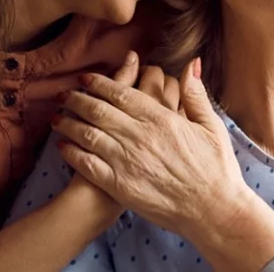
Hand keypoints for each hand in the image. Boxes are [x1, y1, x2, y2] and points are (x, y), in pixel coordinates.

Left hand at [52, 55, 249, 237]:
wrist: (213, 210)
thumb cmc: (216, 168)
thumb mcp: (212, 125)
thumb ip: (196, 94)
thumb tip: (191, 63)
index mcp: (161, 118)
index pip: (121, 94)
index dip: (99, 84)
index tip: (86, 78)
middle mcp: (140, 137)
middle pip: (98, 111)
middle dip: (77, 99)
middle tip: (64, 94)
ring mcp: (128, 162)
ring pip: (88, 135)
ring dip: (68, 123)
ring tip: (57, 117)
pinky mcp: (120, 186)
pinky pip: (88, 165)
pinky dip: (72, 153)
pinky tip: (62, 147)